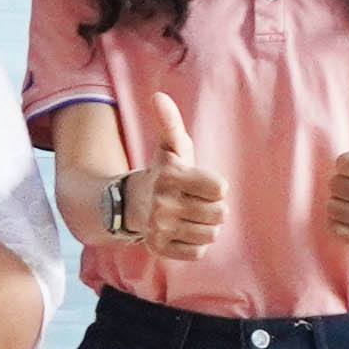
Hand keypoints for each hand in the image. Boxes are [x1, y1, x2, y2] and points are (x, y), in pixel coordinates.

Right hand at [129, 89, 227, 260]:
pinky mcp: (160, 249)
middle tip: (196, 202)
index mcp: (170, 177)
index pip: (220, 188)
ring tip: (190, 217)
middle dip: (213, 208)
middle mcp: (162, 204)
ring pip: (210, 234)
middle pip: (220, 214)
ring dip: (205, 226)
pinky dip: (194, 243)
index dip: (215, 186)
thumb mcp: (168, 147)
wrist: (128, 204)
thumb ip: (170, 122)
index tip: (201, 184)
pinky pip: (197, 252)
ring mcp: (160, 228)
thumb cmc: (161, 173)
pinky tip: (182, 231)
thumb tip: (158, 96)